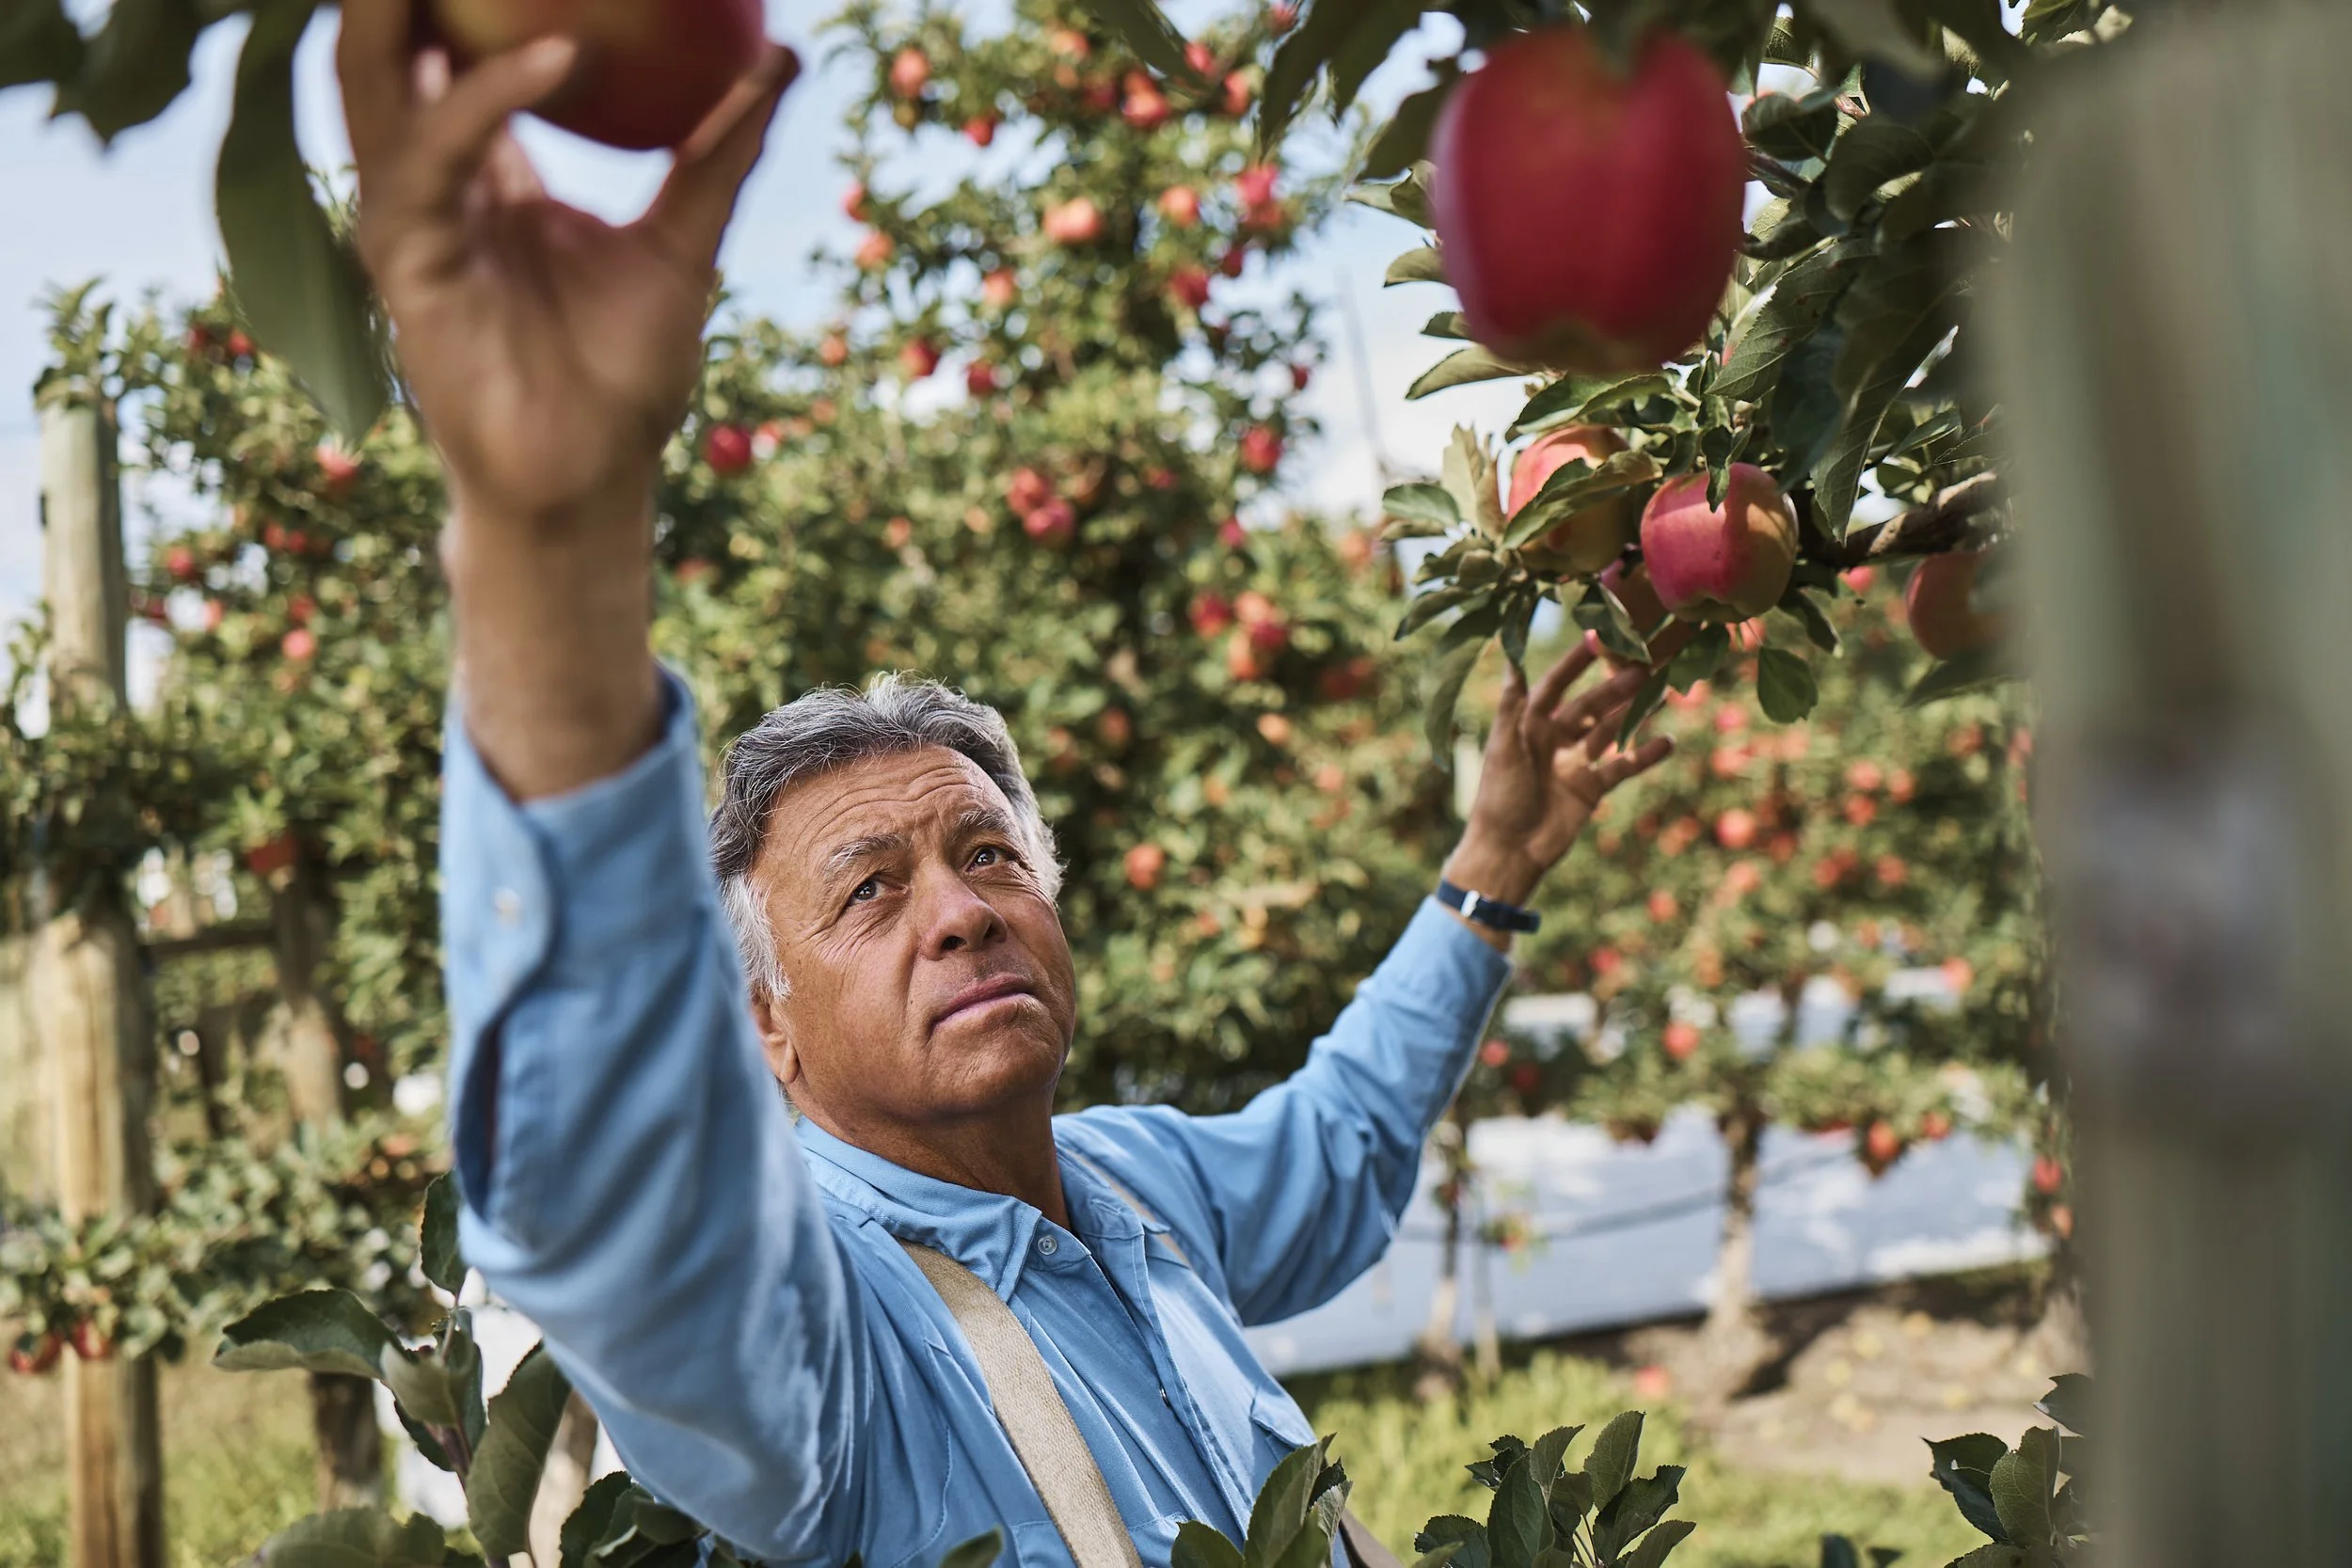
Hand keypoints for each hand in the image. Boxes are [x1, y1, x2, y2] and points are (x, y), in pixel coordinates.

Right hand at [335, 0, 794, 797]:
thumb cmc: (627, 374)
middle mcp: (432, 183)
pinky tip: (559, 56)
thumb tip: (783, 56)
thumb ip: (719, 151)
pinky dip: (490, 101)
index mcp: (482, 171)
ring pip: (375, 81)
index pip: (454, 52)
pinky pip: (433, 158)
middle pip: (391, 49)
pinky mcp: (405, 260)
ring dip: (407, 10)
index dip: (470, 1)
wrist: (592, 480)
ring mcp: (407, 217)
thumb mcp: (685, 242)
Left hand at [1444, 634, 1674, 937]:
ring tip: (1664, 693)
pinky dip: (1644, 755)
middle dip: (1615, 688)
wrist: (1510, 851)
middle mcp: (1555, 738)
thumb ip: (1510, 706)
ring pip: (1611, 731)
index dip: (1575, 663)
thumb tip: (1509, 658)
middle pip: (1591, 706)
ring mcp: (1576, 762)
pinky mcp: (1592, 787)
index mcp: (1529, 724)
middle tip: (1645, 667)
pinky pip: (1622, 766)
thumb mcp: (1502, 749)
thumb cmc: (1498, 797)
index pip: (1556, 685)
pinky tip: (1668, 741)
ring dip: (1635, 713)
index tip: (1598, 638)